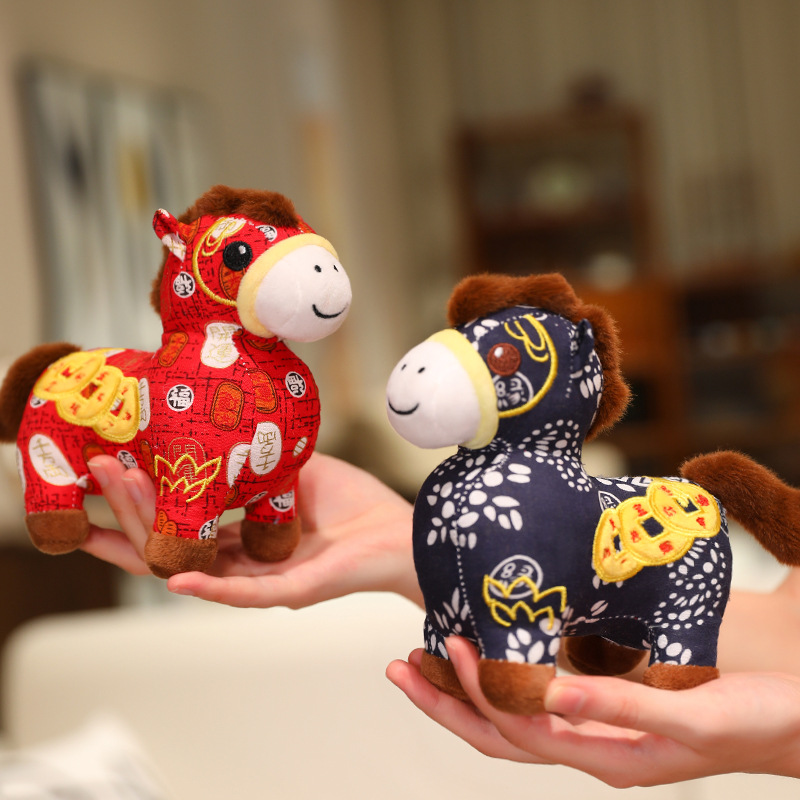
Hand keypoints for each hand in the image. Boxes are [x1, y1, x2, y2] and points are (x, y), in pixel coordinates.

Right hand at [83, 452, 420, 607]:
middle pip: (171, 541)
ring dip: (154, 533)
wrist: (403, 531)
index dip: (140, 496)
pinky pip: (244, 592)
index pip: (178, 520)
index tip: (107, 461)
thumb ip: (253, 461)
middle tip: (95, 470)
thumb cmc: (352, 504)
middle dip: (129, 506)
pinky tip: (175, 578)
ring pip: (195, 562)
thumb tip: (214, 425)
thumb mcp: (292, 472)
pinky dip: (209, 585)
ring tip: (119, 495)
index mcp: (241, 535)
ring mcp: (263, 579)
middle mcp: (243, 560)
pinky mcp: (292, 591)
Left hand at [386, 637, 799, 786]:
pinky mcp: (608, 707)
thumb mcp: (694, 718)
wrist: (797, 717)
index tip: (446, 646)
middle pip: (498, 732)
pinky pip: (541, 698)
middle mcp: (591, 747)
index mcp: (605, 756)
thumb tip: (551, 697)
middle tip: (398, 666)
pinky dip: (506, 679)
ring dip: (466, 691)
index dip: (475, 692)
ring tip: (425, 659)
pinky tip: (494, 653)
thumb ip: (623, 707)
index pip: (516, 729)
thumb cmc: (759, 721)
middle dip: (445, 703)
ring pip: (514, 716)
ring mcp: (597, 730)